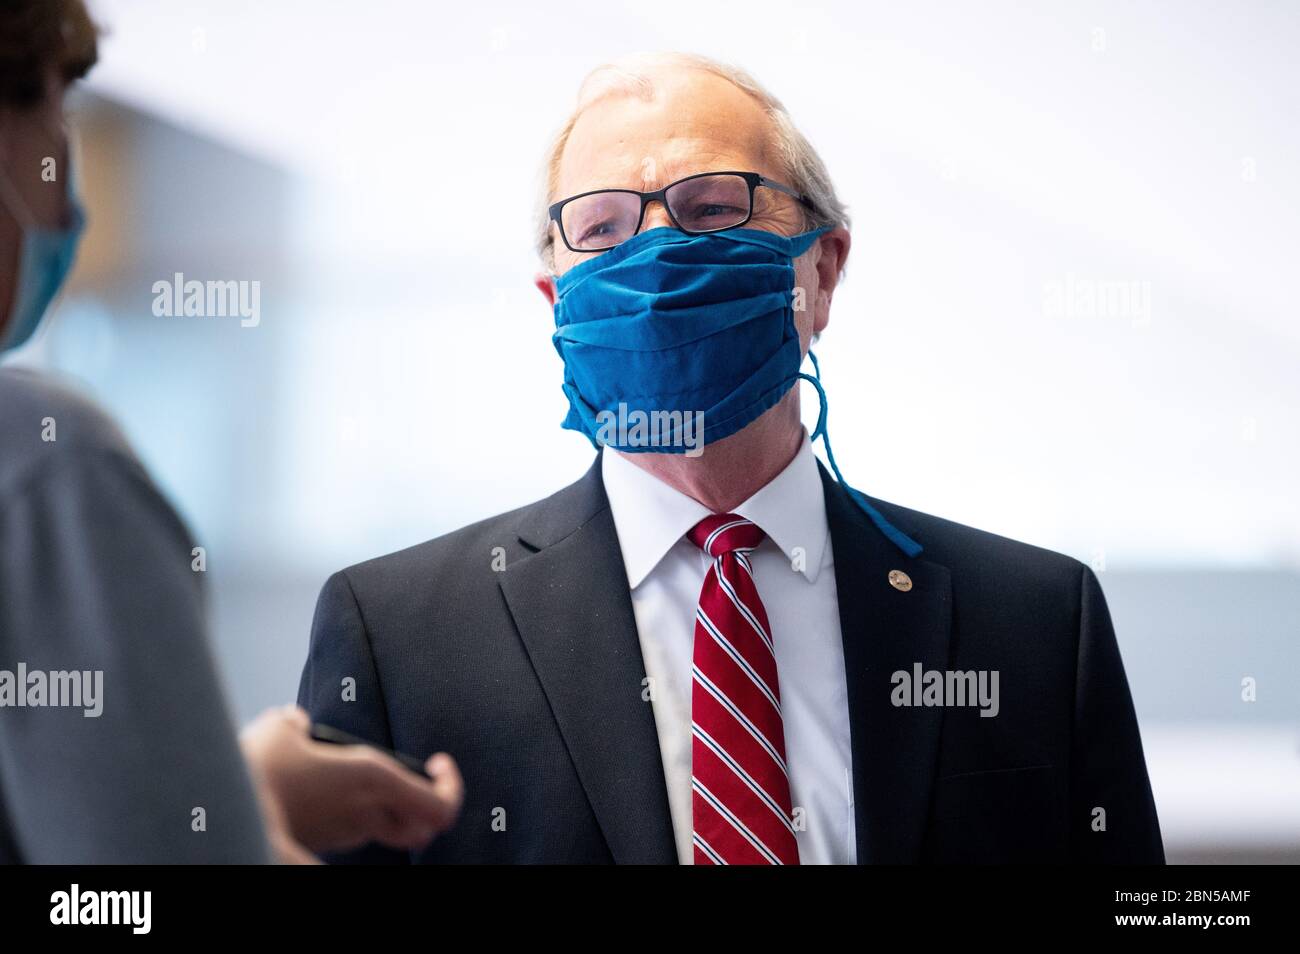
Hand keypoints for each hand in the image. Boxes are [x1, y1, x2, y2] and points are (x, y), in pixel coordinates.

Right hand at [240, 705, 462, 860]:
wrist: (223, 818)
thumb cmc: (257, 769)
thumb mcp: (279, 728)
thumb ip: (295, 721)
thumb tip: (295, 721)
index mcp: (373, 778)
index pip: (440, 806)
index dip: (451, 788)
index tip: (439, 765)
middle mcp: (366, 812)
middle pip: (420, 829)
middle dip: (422, 810)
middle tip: (413, 784)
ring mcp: (344, 834)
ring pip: (382, 827)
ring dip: (380, 808)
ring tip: (350, 780)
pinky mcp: (321, 844)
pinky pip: (349, 829)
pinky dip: (348, 813)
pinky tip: (319, 794)